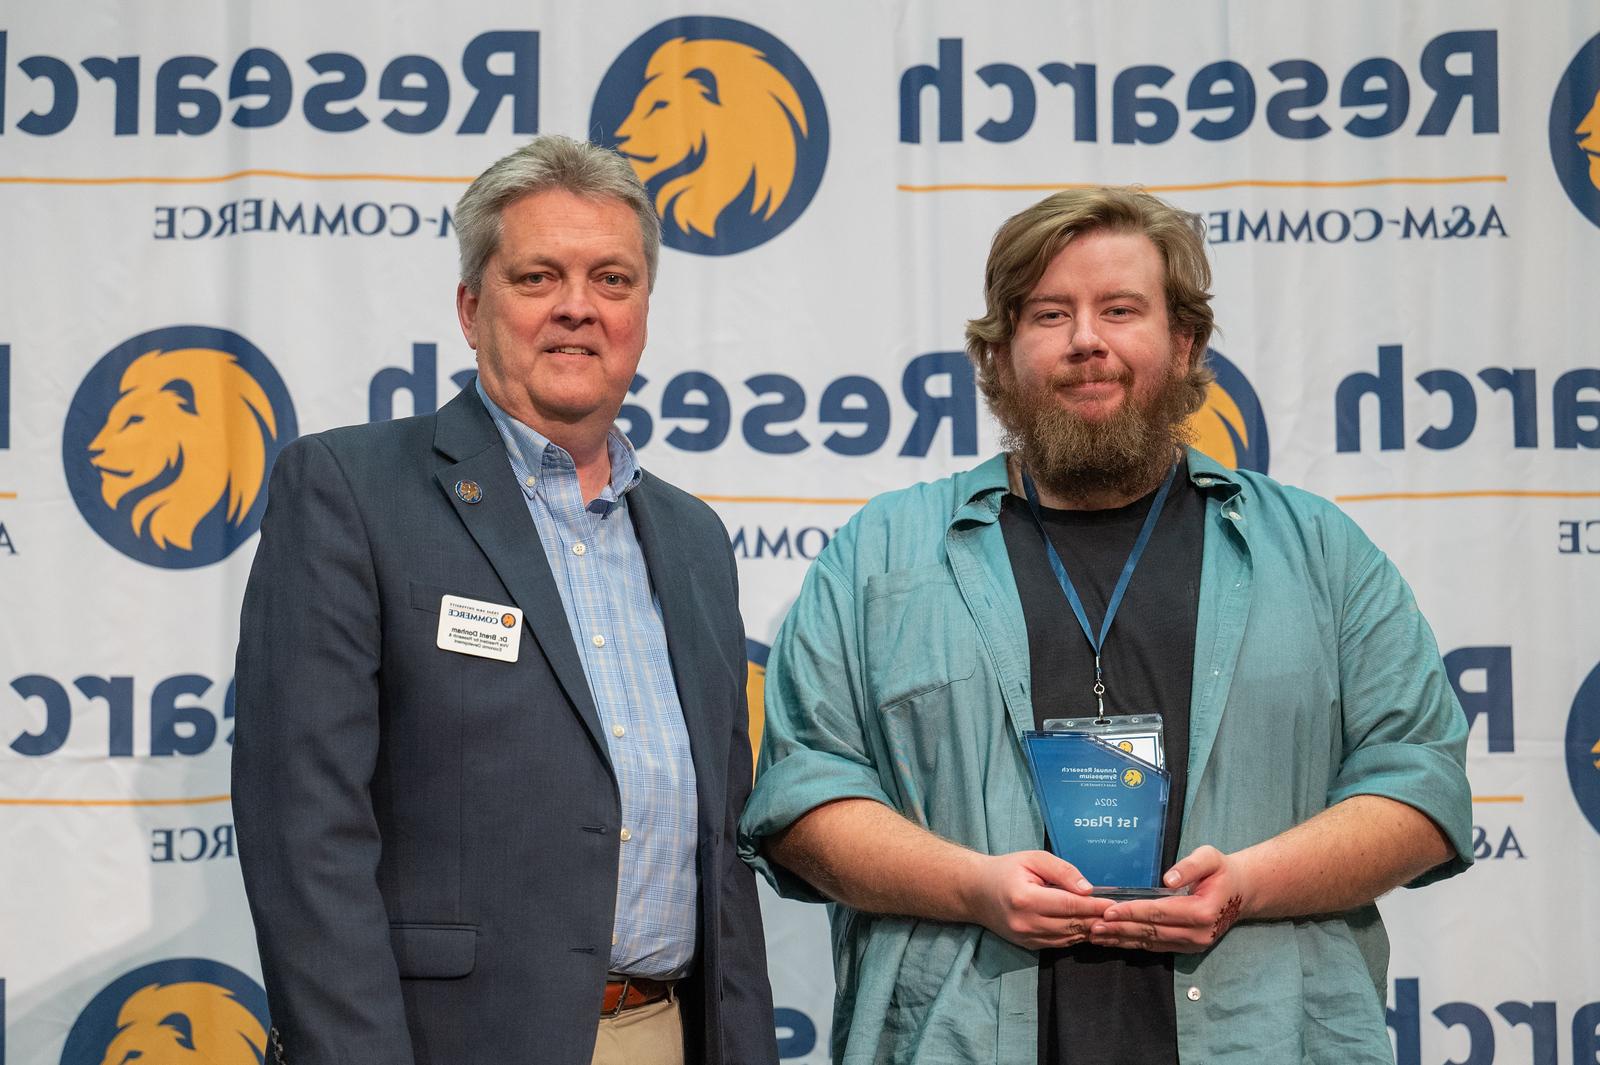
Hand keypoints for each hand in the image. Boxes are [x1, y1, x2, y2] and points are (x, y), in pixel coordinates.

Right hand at [961, 850, 1112, 948]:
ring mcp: (1026, 938)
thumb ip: (1062, 871)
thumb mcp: (1033, 859)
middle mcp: (1026, 923)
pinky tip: (1086, 927)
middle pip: (1071, 925)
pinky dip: (1075, 936)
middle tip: (1117, 914)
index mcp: (1026, 899)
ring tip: (1106, 922)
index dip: (1094, 906)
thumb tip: (1087, 889)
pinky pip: (1059, 944)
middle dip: (1096, 920)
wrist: (976, 892)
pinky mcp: (1028, 946)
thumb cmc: (1006, 870)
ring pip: (1068, 938)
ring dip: (1088, 931)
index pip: (1069, 906)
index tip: (1114, 905)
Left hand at [1087, 845, 1249, 952]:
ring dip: (1123, 940)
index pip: (1159, 912)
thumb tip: (1167, 879)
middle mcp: (1197, 933)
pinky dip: (1134, 944)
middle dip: (1120, 929)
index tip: (1108, 911)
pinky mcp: (1188, 948)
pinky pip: (1157, 947)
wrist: (1241, 894)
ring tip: (1096, 937)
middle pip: (1151, 931)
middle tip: (1092, 926)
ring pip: (1151, 943)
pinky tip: (1115, 941)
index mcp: (1201, 912)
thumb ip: (1189, 866)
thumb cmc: (1222, 872)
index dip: (1132, 912)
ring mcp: (1193, 944)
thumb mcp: (1210, 858)